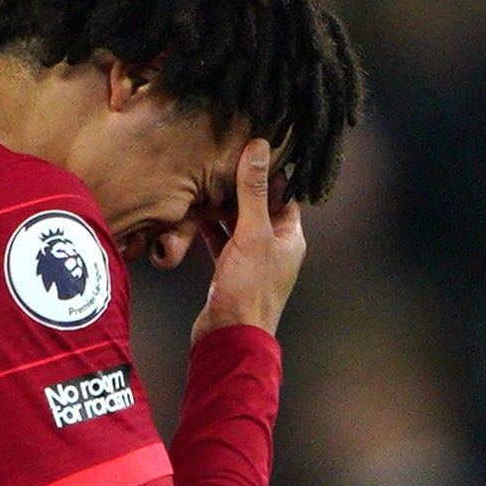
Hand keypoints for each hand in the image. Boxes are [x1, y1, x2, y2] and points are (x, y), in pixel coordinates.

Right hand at [192, 137, 306, 342]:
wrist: (229, 338)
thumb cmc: (249, 290)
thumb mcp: (252, 234)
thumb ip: (253, 191)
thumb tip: (260, 149)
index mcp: (291, 237)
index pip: (284, 193)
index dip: (270, 170)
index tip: (252, 148)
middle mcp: (275, 247)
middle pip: (259, 206)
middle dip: (240, 186)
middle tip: (220, 160)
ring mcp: (253, 260)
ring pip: (238, 223)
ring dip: (222, 206)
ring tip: (204, 182)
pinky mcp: (231, 271)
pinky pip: (222, 241)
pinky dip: (210, 228)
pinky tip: (195, 213)